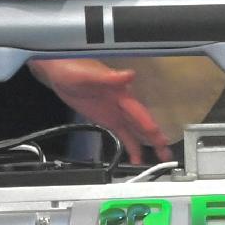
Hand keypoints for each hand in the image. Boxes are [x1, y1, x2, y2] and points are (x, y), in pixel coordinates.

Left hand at [33, 56, 174, 161]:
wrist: (58, 70)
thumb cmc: (72, 66)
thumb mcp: (89, 73)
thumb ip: (109, 76)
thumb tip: (129, 75)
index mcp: (121, 93)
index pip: (139, 113)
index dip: (150, 126)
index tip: (162, 138)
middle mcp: (122, 103)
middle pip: (143, 123)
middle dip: (156, 138)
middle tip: (166, 154)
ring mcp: (115, 112)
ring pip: (135, 130)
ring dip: (147, 144)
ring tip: (159, 158)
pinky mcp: (106, 118)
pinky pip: (122, 133)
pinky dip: (130, 145)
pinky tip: (135, 156)